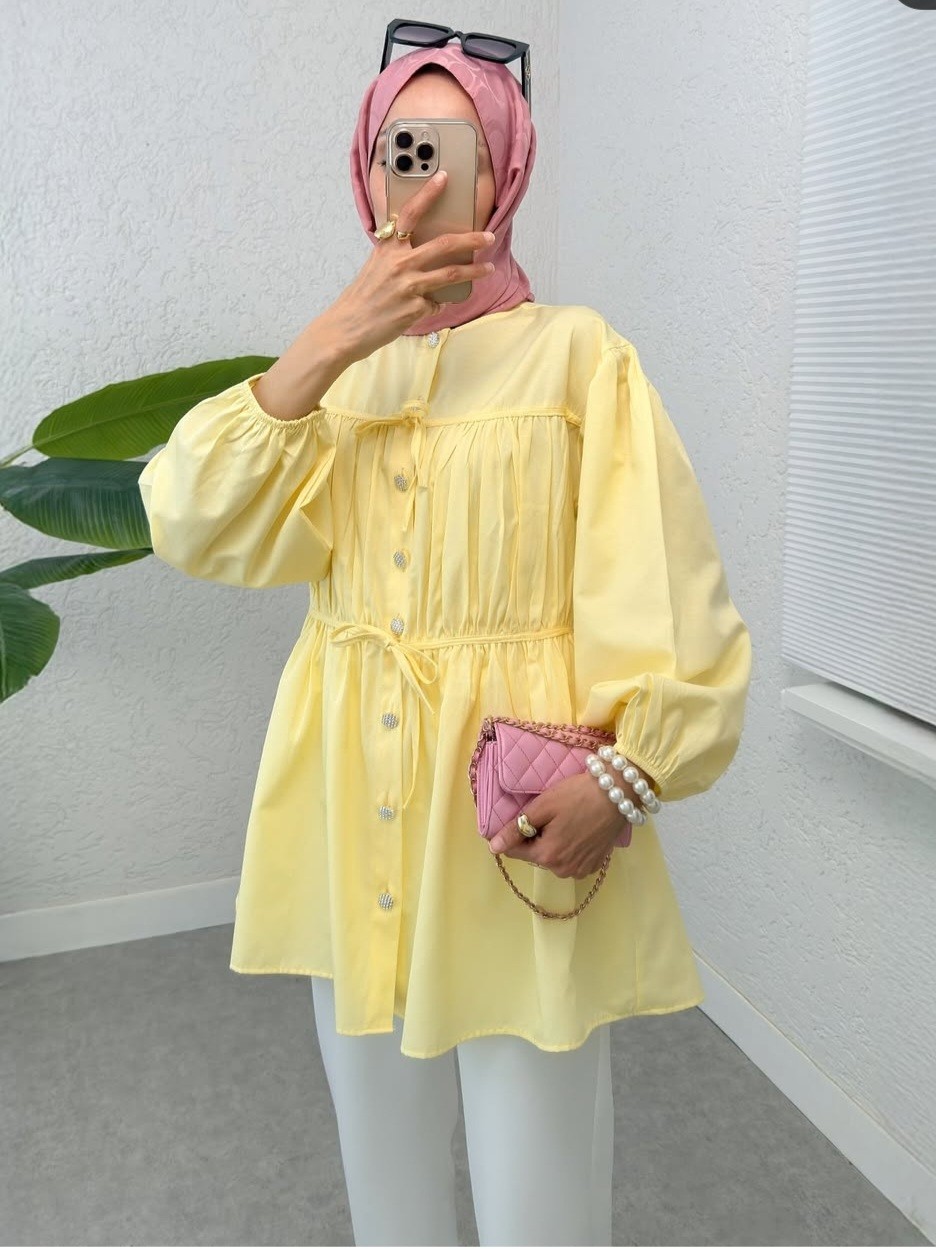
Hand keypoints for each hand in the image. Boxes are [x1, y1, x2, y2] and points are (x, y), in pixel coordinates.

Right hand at [323, 170, 495, 363]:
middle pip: (444, 245)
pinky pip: (436, 303)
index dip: (428, 194)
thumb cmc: (362, 298)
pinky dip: (437, 304)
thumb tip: (424, 255)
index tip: (443, 178)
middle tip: (488, 237)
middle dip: (471, 239)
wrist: (346, 328)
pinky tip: (427, 307)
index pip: (410, 214)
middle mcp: (399, 264)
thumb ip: (397, 256)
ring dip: (474, 271)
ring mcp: (409, 287)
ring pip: (450, 274)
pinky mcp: (415, 309)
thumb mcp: (376, 267)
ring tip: (488, 268)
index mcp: (388, 248)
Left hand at [486, 770, 637, 879]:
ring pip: (554, 858)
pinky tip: (580, 830)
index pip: (514, 851)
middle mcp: (562, 870)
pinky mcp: (594, 866)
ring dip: (554, 843)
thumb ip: (516, 829)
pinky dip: (571, 848)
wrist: (618, 794)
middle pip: (536, 855)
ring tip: (568, 821)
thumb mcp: (543, 807)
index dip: (518, 832)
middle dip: (538, 837)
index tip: (533, 815)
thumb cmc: (577, 795)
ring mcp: (580, 870)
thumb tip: (493, 847)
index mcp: (547, 856)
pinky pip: (571, 860)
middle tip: (554, 814)